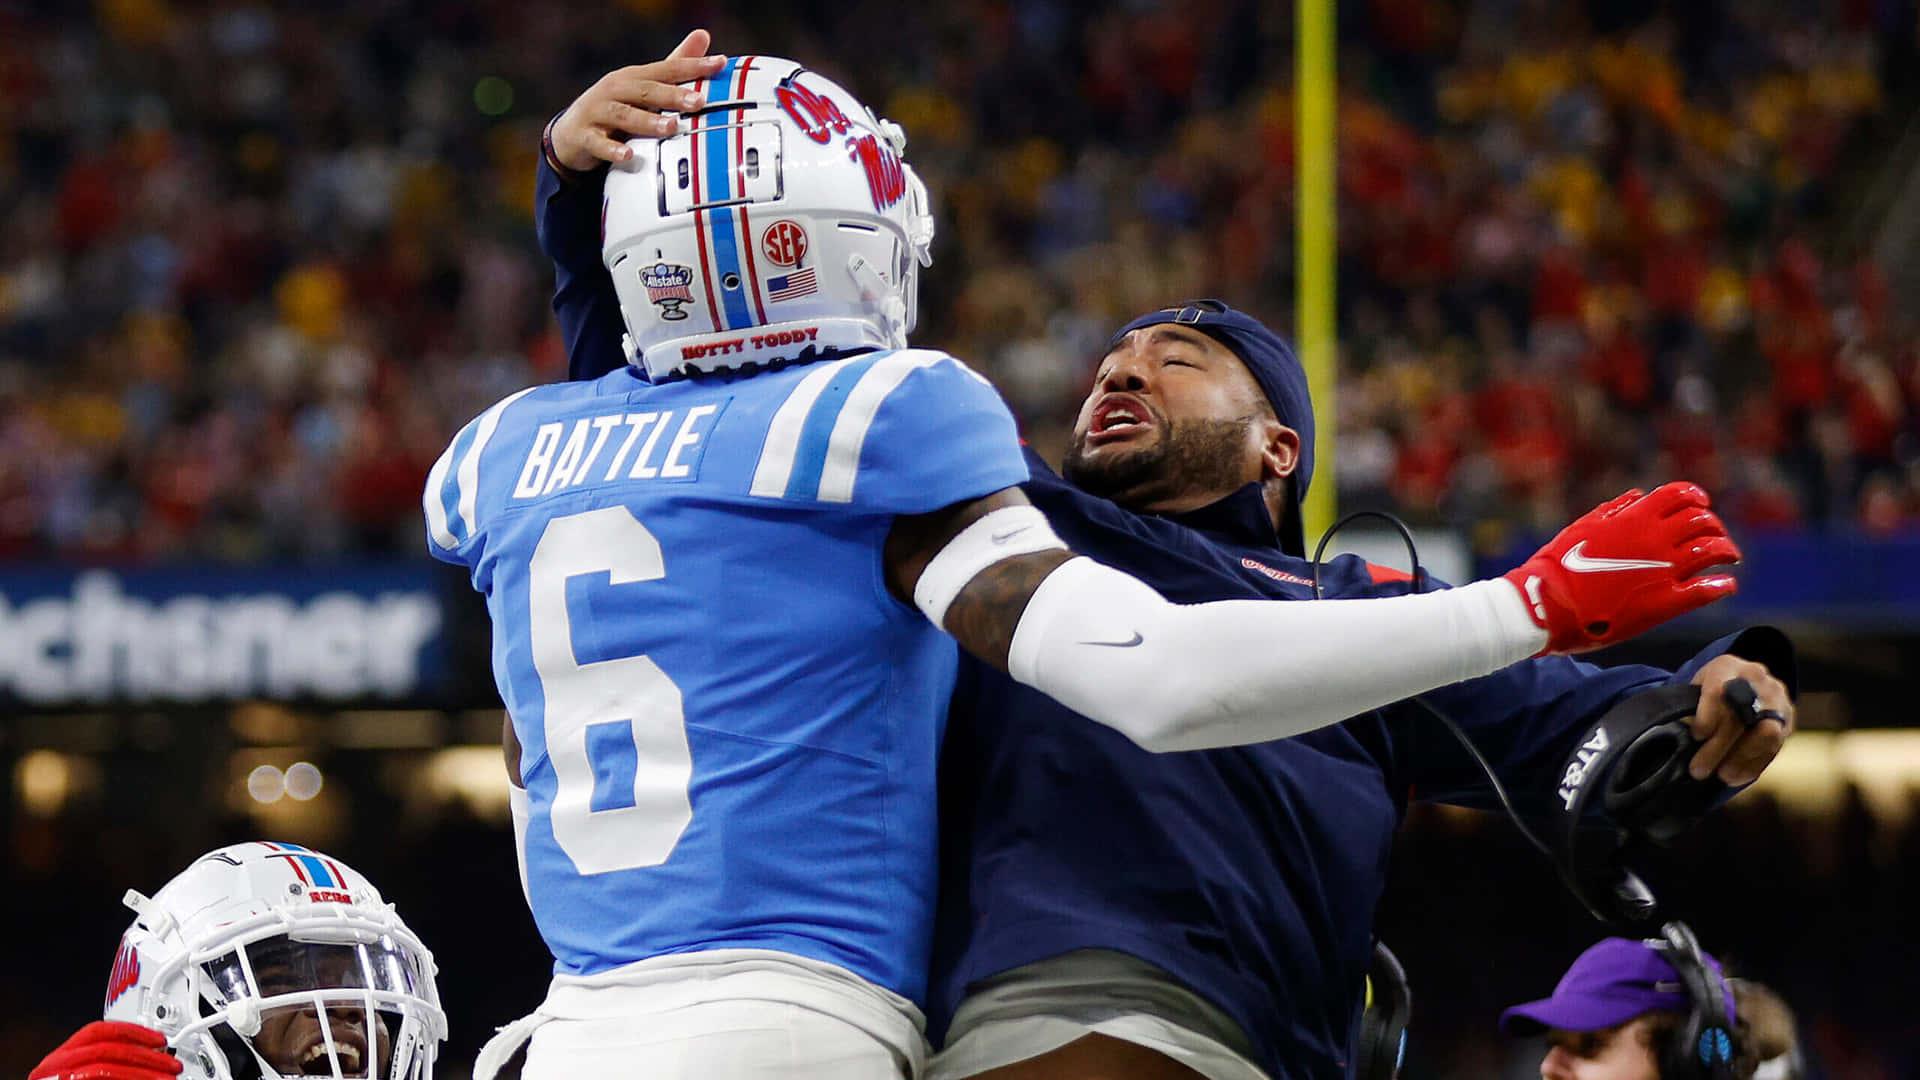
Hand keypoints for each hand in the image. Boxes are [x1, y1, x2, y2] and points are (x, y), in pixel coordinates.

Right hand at [29, 1022, 180, 1079]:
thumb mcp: (93, 1074)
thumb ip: (113, 1064)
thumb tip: (153, 1057)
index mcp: (62, 1056)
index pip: (99, 1030)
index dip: (133, 1031)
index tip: (159, 1039)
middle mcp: (54, 1065)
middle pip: (106, 1047)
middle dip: (146, 1054)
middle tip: (172, 1064)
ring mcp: (56, 1078)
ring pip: (106, 1065)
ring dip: (143, 1072)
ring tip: (167, 1079)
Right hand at [547, 30, 727, 172]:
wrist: (571, 132)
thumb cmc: (616, 106)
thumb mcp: (643, 85)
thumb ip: (674, 65)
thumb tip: (704, 35)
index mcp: (634, 77)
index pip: (668, 69)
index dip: (694, 66)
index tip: (720, 64)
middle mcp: (616, 90)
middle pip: (647, 91)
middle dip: (672, 95)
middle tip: (697, 101)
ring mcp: (598, 112)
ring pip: (624, 115)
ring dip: (647, 122)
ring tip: (670, 128)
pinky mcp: (585, 136)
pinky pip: (599, 143)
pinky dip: (612, 149)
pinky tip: (628, 155)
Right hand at [1504, 482, 1740, 654]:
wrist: (1546, 604)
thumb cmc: (1557, 565)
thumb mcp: (1582, 528)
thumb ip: (1613, 511)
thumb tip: (1637, 496)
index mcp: (1633, 518)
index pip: (1680, 494)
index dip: (1695, 496)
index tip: (1701, 503)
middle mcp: (1654, 540)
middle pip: (1703, 520)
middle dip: (1713, 525)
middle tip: (1714, 535)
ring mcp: (1663, 571)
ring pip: (1712, 550)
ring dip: (1726, 550)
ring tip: (1729, 557)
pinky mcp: (1664, 604)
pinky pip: (1706, 591)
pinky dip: (1722, 585)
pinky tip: (1726, 586)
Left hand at [1686, 656, 1793, 785]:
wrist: (1742, 684)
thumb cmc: (1709, 692)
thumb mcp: (1695, 690)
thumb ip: (1689, 708)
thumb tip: (1679, 734)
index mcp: (1727, 666)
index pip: (1718, 691)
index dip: (1707, 716)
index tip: (1696, 736)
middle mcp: (1756, 677)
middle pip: (1740, 716)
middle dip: (1718, 747)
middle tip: (1699, 769)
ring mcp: (1776, 697)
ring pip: (1766, 732)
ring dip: (1742, 759)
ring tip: (1723, 776)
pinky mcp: (1788, 718)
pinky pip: (1776, 746)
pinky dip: (1755, 765)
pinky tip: (1738, 777)